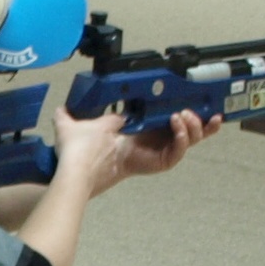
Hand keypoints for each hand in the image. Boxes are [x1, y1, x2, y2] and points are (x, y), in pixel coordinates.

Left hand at [54, 106, 205, 191]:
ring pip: (189, 141)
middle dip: (200, 120)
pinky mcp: (158, 163)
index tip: (196, 99)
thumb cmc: (79, 150)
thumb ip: (69, 115)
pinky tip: (176, 122)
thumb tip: (62, 108)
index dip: (184, 112)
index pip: (170, 120)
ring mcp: (157, 153)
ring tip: (184, 114)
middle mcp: (153, 142)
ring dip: (192, 125)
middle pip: (188, 132)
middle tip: (201, 110)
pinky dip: (181, 136)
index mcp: (141, 130)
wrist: (79, 166)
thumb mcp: (74, 125)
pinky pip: (178, 151)